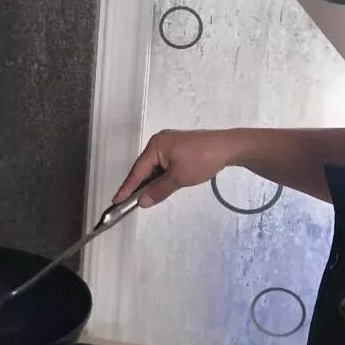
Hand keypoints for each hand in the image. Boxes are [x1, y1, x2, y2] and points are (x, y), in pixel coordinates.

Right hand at [113, 129, 237, 206]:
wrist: (228, 148)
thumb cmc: (202, 160)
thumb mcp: (179, 178)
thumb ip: (159, 191)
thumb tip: (142, 202)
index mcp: (156, 145)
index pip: (137, 170)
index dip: (127, 187)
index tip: (116, 200)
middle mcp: (160, 141)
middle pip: (145, 167)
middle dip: (140, 185)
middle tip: (130, 203)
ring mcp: (170, 143)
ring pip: (155, 167)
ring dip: (153, 181)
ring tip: (148, 197)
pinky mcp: (180, 147)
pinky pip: (164, 164)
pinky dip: (162, 176)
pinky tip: (163, 186)